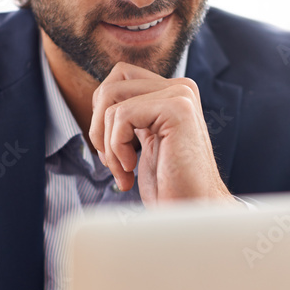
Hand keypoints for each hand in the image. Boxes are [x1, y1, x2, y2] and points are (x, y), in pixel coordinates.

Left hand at [89, 62, 236, 205]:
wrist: (190, 210)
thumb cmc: (167, 185)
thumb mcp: (143, 141)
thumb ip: (130, 115)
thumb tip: (98, 100)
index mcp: (171, 93)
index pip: (117, 80)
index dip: (102, 117)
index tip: (113, 152)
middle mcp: (180, 88)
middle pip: (110, 86)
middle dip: (99, 127)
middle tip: (112, 161)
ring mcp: (181, 95)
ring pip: (111, 101)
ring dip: (107, 143)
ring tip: (123, 169)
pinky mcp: (177, 108)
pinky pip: (121, 115)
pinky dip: (116, 147)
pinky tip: (131, 168)